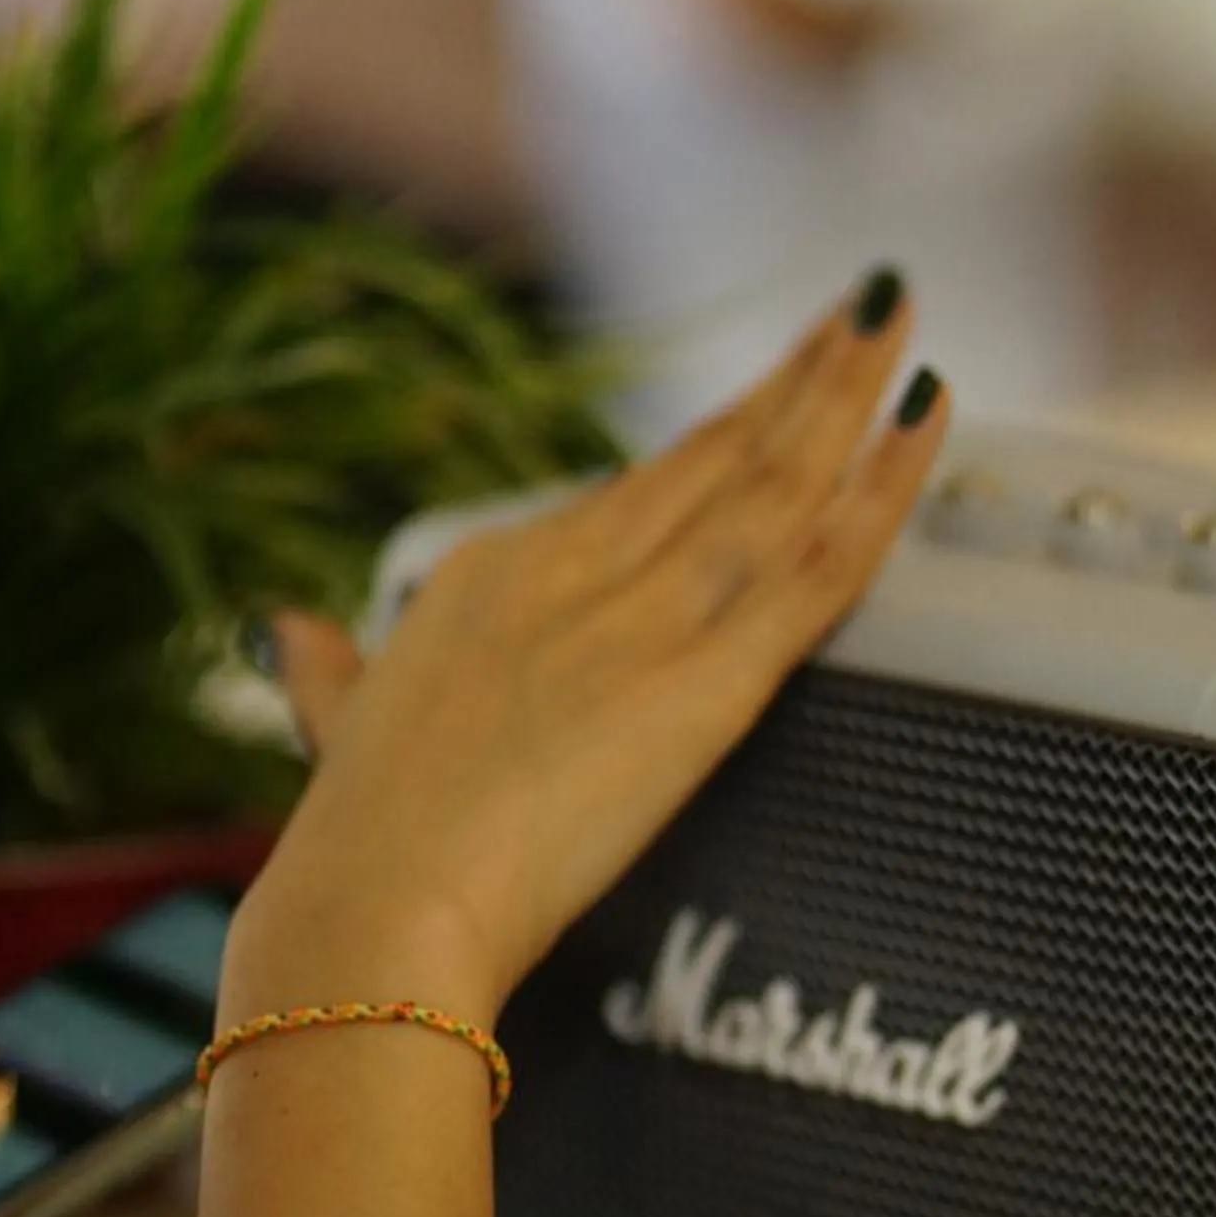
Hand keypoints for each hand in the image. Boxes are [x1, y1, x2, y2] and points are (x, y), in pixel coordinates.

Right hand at [220, 281, 945, 1032]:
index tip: (779, 389)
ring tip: (899, 318)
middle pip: (716, 457)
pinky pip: (819, 572)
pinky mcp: (706, 687)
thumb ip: (331, 673)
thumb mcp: (336, 728)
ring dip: (847, 396)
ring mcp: (645, 620)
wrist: (377, 908)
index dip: (721, 434)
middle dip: (800, 379)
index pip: (639, 490)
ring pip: (775, 487)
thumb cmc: (356, 846)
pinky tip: (924, 420)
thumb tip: (291, 633)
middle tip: (871, 308)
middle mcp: (577, 570)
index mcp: (495, 573)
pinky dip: (882, 494)